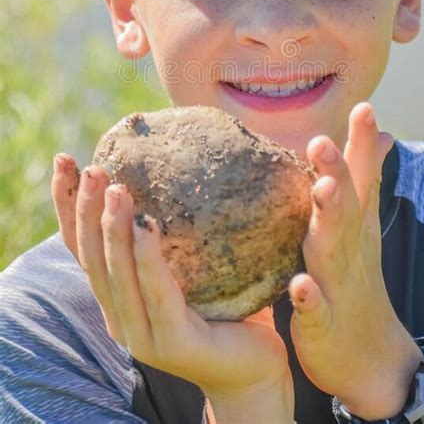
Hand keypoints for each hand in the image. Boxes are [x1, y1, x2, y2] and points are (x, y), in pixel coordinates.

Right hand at [51, 154, 293, 422]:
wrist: (254, 367)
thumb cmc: (224, 307)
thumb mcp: (190, 264)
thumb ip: (174, 230)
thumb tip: (181, 161)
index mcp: (117, 295)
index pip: (80, 245)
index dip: (67, 204)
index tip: (64, 160)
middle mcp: (119, 315)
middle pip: (91, 257)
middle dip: (85, 210)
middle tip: (91, 169)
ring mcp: (142, 334)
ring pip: (117, 275)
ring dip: (113, 230)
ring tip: (115, 189)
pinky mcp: (173, 343)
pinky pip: (158, 294)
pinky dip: (147, 260)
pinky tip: (147, 228)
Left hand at [288, 102, 421, 419]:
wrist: (370, 356)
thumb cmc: (358, 278)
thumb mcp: (365, 224)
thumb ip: (367, 177)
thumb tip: (381, 132)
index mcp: (355, 224)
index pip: (361, 178)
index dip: (362, 144)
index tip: (363, 107)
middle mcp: (348, 247)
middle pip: (345, 205)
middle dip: (337, 172)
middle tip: (322, 140)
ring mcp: (337, 284)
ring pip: (330, 248)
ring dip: (328, 219)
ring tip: (323, 190)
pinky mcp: (322, 322)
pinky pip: (314, 309)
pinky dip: (308, 298)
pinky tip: (299, 285)